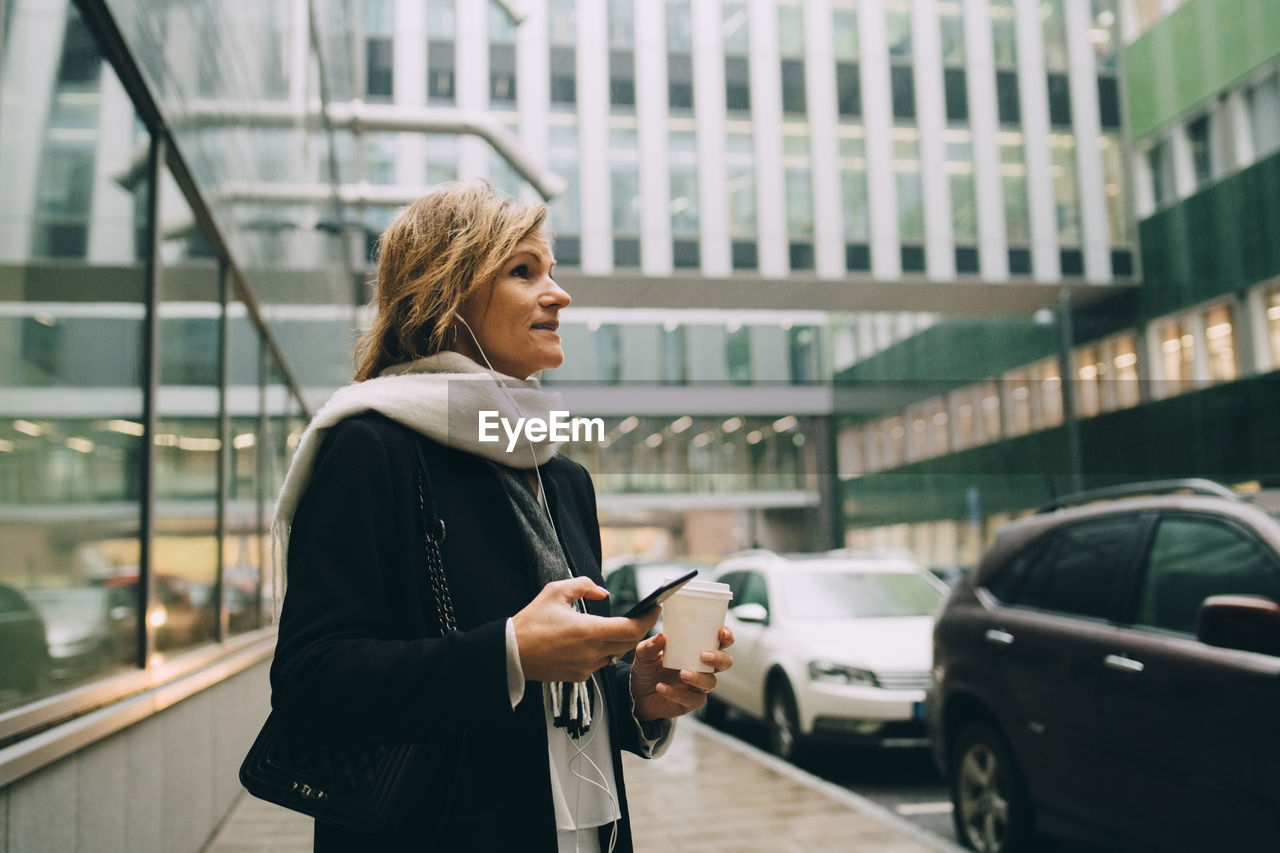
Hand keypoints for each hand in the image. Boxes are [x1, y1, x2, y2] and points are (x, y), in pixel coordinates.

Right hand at [513, 577, 659, 682]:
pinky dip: (603, 652)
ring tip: (618, 626)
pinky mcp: (579, 677)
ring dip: (620, 641)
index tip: (655, 608)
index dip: (647, 619)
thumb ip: (583, 586)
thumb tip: (604, 593)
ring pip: (616, 654)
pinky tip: (593, 641)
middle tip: (643, 615)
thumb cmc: (531, 621)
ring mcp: (587, 668)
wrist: (511, 654)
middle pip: (629, 643)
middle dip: (638, 629)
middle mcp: (592, 653)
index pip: (631, 629)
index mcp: (589, 631)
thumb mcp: (555, 592)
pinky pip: (600, 663)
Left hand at [630, 626, 734, 721]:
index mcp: (697, 650)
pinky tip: (661, 687)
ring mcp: (699, 686)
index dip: (726, 637)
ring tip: (682, 673)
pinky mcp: (691, 702)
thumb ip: (650, 645)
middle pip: (725, 662)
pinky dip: (676, 693)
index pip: (720, 641)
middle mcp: (703, 667)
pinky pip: (691, 699)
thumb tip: (661, 637)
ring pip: (710, 682)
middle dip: (719, 658)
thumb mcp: (644, 654)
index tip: (721, 632)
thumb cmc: (648, 669)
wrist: (638, 694)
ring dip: (698, 677)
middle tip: (703, 655)